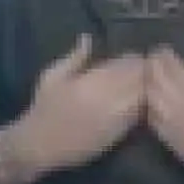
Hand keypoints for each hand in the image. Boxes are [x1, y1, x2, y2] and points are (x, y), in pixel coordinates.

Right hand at [16, 34, 144, 173]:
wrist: (40, 146)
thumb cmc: (44, 108)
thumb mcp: (52, 76)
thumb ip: (75, 57)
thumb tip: (88, 38)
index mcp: (92, 83)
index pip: (126, 65)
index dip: (133, 58)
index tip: (131, 56)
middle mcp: (108, 100)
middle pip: (139, 80)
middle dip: (142, 72)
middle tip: (141, 68)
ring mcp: (116, 118)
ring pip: (143, 97)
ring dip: (144, 89)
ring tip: (139, 84)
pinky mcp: (119, 134)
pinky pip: (139, 115)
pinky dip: (141, 105)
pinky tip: (135, 101)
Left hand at [145, 42, 183, 183]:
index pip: (173, 68)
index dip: (165, 56)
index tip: (162, 48)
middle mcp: (177, 105)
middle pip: (156, 81)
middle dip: (152, 66)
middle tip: (151, 58)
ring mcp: (170, 124)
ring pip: (150, 99)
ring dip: (147, 85)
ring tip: (148, 77)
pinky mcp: (169, 141)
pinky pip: (152, 120)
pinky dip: (149, 108)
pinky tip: (151, 104)